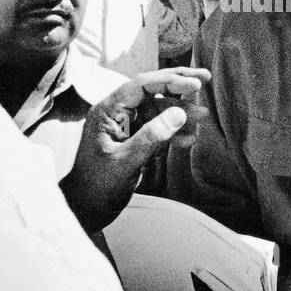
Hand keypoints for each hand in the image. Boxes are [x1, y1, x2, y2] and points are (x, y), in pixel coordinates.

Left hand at [60, 67, 210, 231]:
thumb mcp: (126, 163)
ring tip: (203, 117)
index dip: (171, 81)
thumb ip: (151, 137)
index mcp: (108, 111)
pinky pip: (156, 130)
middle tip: (206, 79)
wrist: (84, 211)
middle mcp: (116, 114)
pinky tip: (189, 139)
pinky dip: (174, 133)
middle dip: (178, 85)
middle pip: (151, 90)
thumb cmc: (97, 188)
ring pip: (157, 111)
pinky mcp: (132, 142)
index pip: (142, 84)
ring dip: (180, 113)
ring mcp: (125, 128)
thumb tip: (178, 114)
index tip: (196, 85)